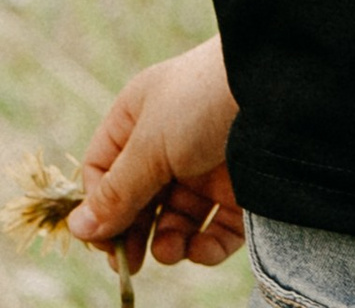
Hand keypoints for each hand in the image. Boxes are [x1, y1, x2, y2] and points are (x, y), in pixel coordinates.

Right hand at [70, 35, 240, 272]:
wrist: (277, 90)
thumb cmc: (201, 101)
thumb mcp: (149, 144)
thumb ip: (116, 193)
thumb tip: (77, 229)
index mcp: (139, 117)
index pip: (104, 168)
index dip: (99, 205)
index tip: (101, 240)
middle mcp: (170, 143)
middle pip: (139, 200)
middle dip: (133, 232)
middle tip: (129, 264)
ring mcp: (204, 167)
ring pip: (175, 220)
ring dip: (167, 242)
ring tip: (168, 251)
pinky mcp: (238, 190)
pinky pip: (213, 231)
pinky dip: (204, 247)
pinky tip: (198, 249)